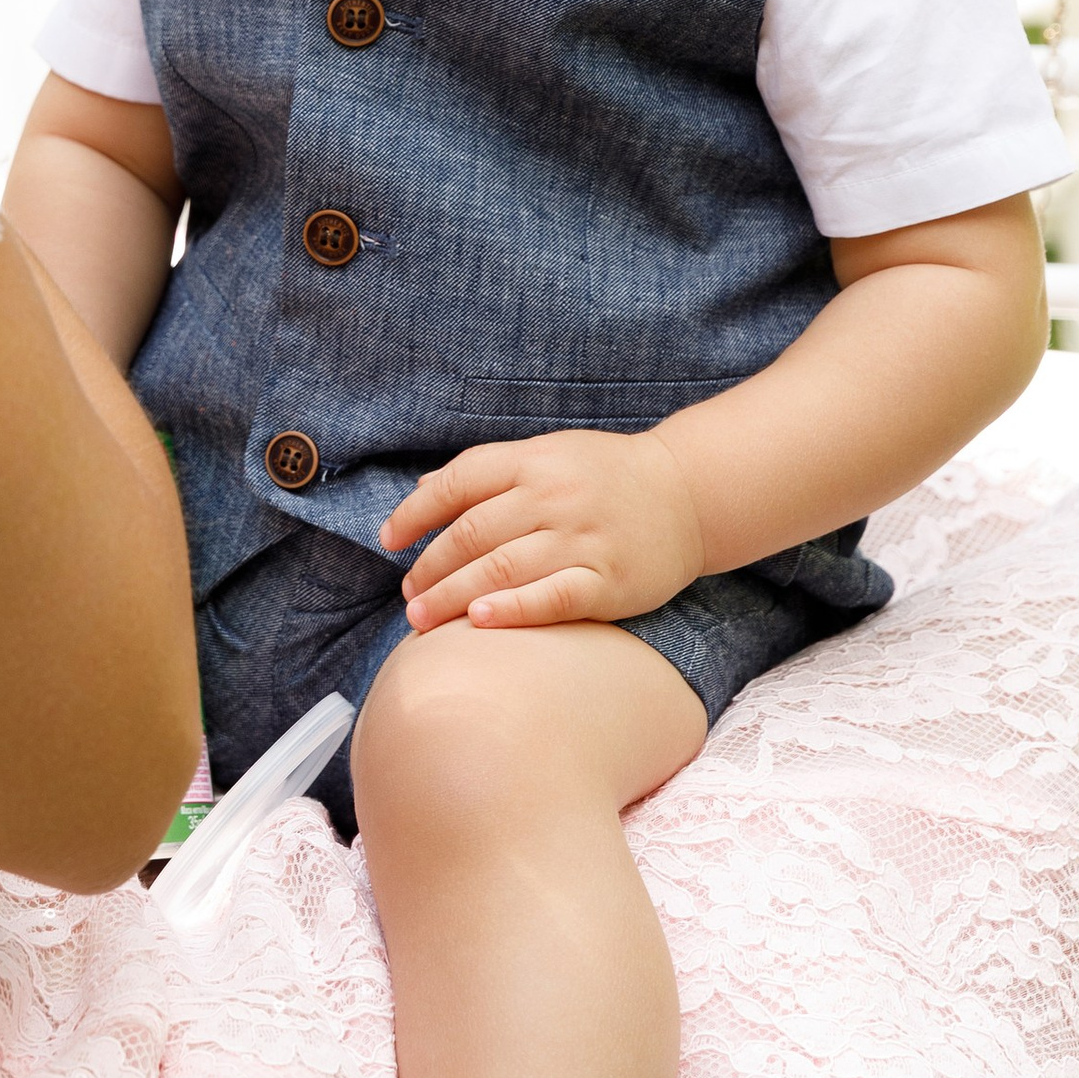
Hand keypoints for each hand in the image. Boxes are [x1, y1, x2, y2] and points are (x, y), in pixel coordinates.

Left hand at [383, 428, 706, 630]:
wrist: (689, 493)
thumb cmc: (607, 476)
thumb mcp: (548, 454)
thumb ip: (488, 474)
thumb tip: (422, 492)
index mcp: (534, 460)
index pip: (459, 483)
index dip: (416, 513)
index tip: (388, 539)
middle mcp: (554, 496)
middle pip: (473, 533)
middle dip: (430, 567)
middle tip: (408, 595)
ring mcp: (582, 538)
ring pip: (502, 569)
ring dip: (453, 596)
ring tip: (422, 619)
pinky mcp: (609, 580)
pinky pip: (553, 597)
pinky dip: (514, 610)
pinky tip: (480, 622)